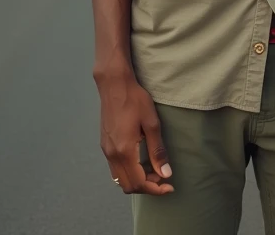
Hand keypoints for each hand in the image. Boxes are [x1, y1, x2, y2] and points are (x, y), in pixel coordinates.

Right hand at [97, 72, 173, 194]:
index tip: (169, 186)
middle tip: (162, 176)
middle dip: (147, 187)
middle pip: (128, 186)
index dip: (155, 189)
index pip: (139, 183)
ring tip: (153, 169)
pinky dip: (129, 172)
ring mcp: (106, 151)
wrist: (114, 84)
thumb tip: (165, 173)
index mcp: (124, 151)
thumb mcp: (151, 123)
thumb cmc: (134, 100)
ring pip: (120, 179)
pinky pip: (115, 169)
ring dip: (137, 180)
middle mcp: (112, 155)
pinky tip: (140, 160)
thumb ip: (157, 150)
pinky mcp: (104, 144)